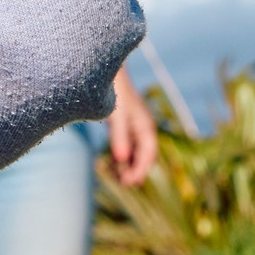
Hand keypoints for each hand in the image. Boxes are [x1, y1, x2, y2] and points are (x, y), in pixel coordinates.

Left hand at [108, 67, 159, 187]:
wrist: (106, 71)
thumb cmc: (114, 92)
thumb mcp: (116, 116)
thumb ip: (119, 137)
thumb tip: (122, 159)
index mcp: (145, 126)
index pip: (149, 154)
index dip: (141, 170)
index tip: (129, 182)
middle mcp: (142, 128)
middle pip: (143, 156)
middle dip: (134, 170)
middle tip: (122, 183)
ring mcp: (132, 126)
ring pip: (133, 152)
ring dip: (126, 164)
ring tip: (113, 175)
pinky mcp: (122, 124)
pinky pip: (124, 146)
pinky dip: (118, 156)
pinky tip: (108, 163)